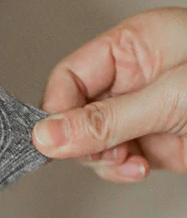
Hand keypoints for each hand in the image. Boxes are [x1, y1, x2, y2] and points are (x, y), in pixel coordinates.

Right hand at [32, 8, 186, 181]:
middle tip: (107, 152)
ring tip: (132, 162)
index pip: (70, 77)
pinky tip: (142, 169)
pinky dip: (122, 172)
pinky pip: (117, 161)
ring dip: (105, 161)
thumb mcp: (168, 99)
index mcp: (134, 45)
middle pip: (76, 115)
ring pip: (93, 144)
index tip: (56, 139)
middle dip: (85, 141)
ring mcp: (143, 112)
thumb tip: (49, 136)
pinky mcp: (153, 142)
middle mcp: (134, 77)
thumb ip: (106, 120)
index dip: (57, 111)